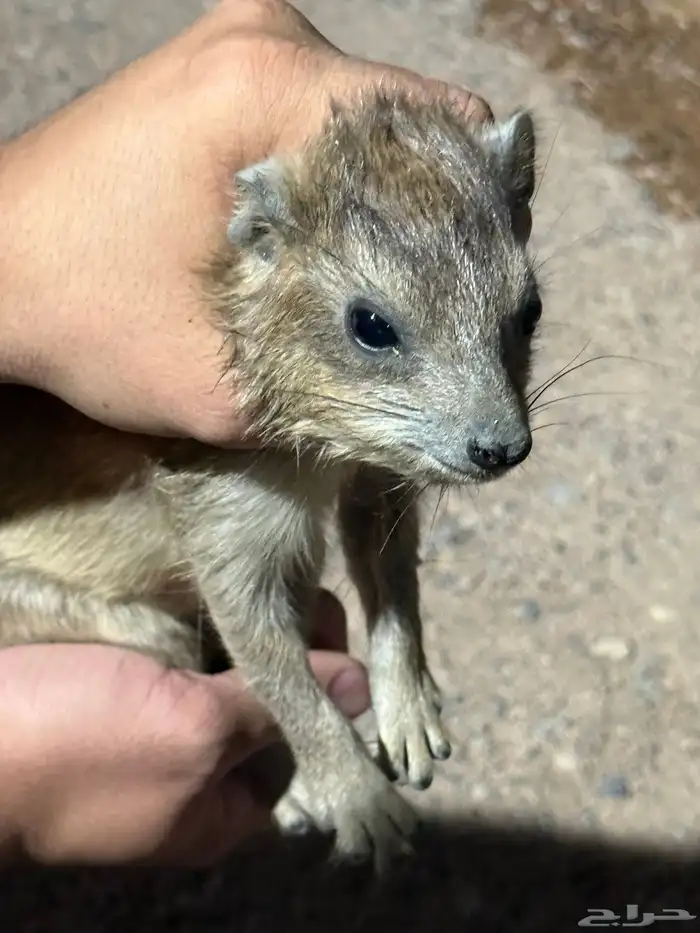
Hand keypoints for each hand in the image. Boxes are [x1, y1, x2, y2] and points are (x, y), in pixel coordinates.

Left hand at [0, 0, 491, 445]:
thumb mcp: (224, 387)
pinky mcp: (231, 75)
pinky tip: (357, 258)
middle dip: (450, 227)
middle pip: (423, 129)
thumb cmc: (80, 325)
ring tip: (411, 294)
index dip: (477, 237)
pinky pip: (336, 127)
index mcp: (269, 92)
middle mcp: (271, 42)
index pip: (443, 144)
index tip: (480, 312)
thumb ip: (340, 396)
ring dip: (407, 211)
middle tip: (457, 314)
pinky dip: (360, 192)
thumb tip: (442, 412)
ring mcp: (248, 47)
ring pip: (385, 129)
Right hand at [0, 590, 368, 866]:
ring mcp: (156, 729)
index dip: (328, 685)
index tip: (330, 621)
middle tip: (300, 584)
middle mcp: (196, 771)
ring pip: (225, 676)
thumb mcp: (193, 732)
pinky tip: (221, 585)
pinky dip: (205, 623)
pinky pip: (182, 657)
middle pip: (266, 707)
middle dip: (287, 649)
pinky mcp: (123, 689)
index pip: (304, 745)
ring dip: (247, 629)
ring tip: (270, 574)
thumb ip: (276, 709)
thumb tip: (361, 688)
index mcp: (221, 807)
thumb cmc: (84, 745)